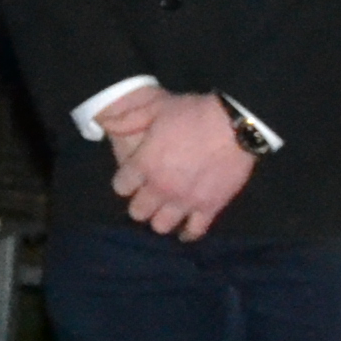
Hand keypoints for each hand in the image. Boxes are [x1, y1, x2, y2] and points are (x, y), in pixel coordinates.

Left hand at [106, 89, 256, 240]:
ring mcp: (185, 201)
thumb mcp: (155, 108)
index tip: (132, 178)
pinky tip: (185, 228)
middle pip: (137, 211)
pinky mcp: (209, 208)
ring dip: (160, 218)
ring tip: (166, 210)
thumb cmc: (193, 113)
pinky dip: (188, 232)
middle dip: (140, 203)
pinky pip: (194, 231)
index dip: (125, 182)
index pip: (121, 187)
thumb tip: (104, 123)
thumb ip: (128, 119)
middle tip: (148, 195)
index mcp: (143, 164)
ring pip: (161, 226)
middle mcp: (160, 188)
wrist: (236, 123)